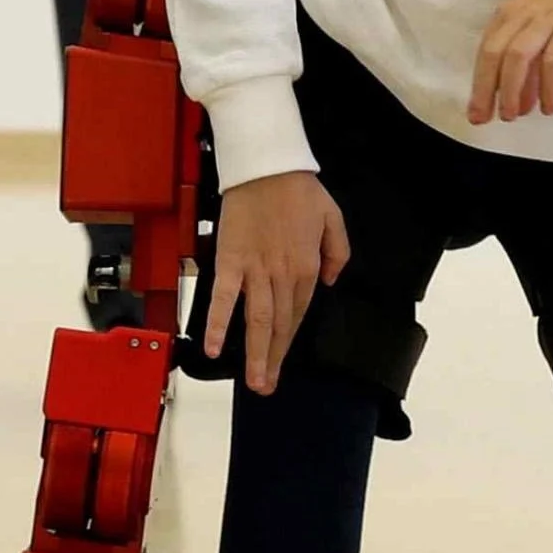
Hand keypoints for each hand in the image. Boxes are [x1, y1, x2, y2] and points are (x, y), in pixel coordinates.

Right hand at [202, 170, 350, 396]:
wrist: (268, 165)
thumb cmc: (299, 188)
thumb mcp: (334, 218)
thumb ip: (337, 253)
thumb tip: (328, 282)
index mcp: (308, 266)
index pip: (300, 312)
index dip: (290, 341)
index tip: (282, 362)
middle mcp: (284, 275)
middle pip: (280, 325)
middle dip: (274, 359)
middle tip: (267, 387)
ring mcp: (256, 270)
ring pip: (259, 320)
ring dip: (257, 354)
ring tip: (255, 382)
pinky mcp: (231, 261)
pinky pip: (225, 297)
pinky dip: (220, 324)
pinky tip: (215, 348)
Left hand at [468, 0, 552, 125]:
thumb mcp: (539, 21)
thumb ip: (527, 56)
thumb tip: (516, 98)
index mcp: (510, 12)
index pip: (486, 50)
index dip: (478, 83)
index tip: (475, 112)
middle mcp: (523, 14)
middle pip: (495, 53)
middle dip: (486, 90)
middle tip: (486, 118)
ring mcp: (548, 19)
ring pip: (518, 56)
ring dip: (512, 90)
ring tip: (515, 115)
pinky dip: (548, 87)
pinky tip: (548, 106)